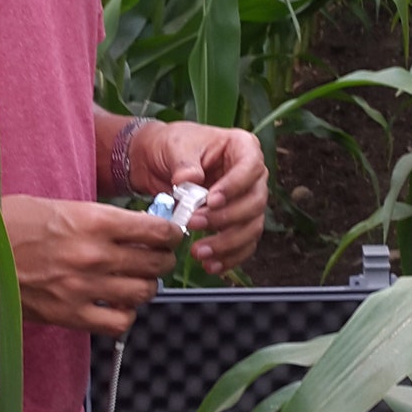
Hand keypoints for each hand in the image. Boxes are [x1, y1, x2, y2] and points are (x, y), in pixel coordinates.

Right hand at [0, 196, 180, 334]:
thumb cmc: (12, 221)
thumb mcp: (63, 206)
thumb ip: (102, 220)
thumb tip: (137, 230)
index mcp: (94, 220)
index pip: (157, 230)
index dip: (172, 234)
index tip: (172, 236)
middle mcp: (94, 254)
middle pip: (155, 264)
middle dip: (162, 261)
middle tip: (157, 258)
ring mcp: (83, 287)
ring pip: (143, 294)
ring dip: (145, 288)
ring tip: (135, 282)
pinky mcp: (68, 314)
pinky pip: (117, 323)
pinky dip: (124, 316)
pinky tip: (115, 305)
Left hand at [129, 120, 267, 276]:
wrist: (156, 162)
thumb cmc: (171, 146)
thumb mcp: (175, 146)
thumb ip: (184, 163)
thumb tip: (188, 179)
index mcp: (243, 148)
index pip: (250, 168)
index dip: (234, 187)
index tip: (211, 200)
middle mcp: (252, 176)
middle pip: (254, 202)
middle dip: (225, 218)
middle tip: (194, 223)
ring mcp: (247, 201)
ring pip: (251, 228)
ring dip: (227, 244)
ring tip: (199, 252)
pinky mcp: (238, 223)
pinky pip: (243, 244)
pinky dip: (229, 257)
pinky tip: (212, 266)